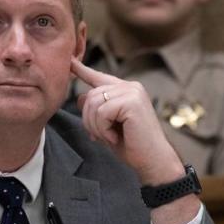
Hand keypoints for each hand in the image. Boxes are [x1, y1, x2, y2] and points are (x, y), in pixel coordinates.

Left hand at [70, 57, 183, 185]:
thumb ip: (97, 111)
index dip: (83, 71)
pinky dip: (103, 129)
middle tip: (101, 136)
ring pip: (94, 103)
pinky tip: (114, 137)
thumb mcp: (108, 126)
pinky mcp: (132, 101)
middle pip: (91, 95)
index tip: (70, 62)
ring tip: (109, 137)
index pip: (99, 77)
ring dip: (96, 126)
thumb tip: (80, 97)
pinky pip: (102, 112)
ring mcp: (132, 92)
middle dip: (89, 120)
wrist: (153, 161)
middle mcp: (130, 87)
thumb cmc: (133, 146)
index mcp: (126, 91)